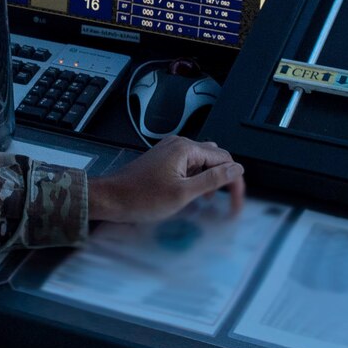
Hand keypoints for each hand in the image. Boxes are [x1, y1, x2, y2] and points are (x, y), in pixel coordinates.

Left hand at [88, 136, 244, 224]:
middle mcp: (179, 145)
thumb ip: (213, 180)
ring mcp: (169, 151)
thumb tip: (236, 169)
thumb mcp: (184, 193)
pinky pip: (187, 166)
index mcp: (186, 149)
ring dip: (208, 181)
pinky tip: (191, 195)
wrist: (111, 199)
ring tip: (206, 201)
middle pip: (214, 158)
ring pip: (201, 163)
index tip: (236, 202)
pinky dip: (194, 180)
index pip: (224, 159)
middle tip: (226, 203)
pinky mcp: (163, 160)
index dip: (234, 181)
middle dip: (223, 179)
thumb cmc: (141, 197)